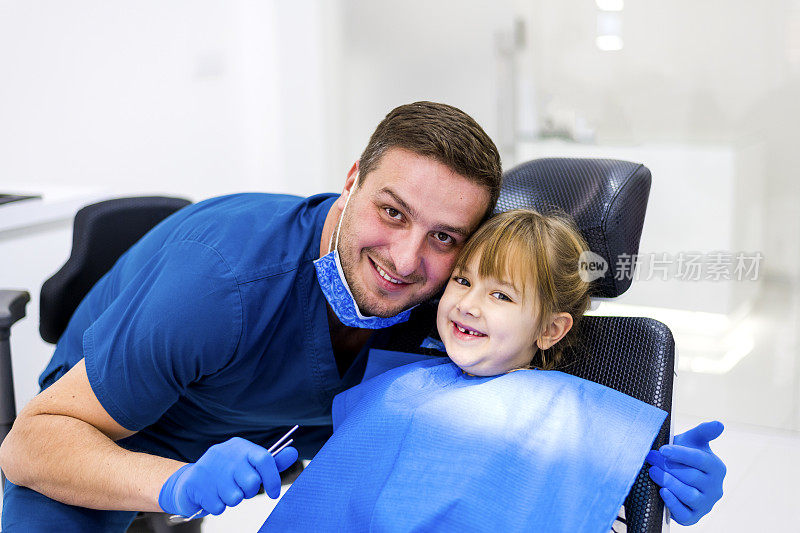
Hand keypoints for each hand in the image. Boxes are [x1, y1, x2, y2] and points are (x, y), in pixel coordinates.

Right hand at [158, 436, 298, 517]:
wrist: (189, 483)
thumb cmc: (226, 476)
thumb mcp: (248, 466)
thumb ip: (272, 463)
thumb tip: (294, 452)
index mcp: (240, 446)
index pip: (264, 458)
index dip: (273, 478)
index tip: (275, 494)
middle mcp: (224, 452)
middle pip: (252, 482)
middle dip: (249, 492)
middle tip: (239, 490)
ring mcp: (208, 466)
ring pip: (235, 497)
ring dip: (232, 500)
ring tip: (223, 492)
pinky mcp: (196, 483)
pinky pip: (219, 507)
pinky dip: (218, 507)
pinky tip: (211, 497)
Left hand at [645, 421, 725, 525]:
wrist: (676, 475)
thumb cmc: (684, 455)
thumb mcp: (693, 441)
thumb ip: (704, 432)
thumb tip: (719, 424)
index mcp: (716, 468)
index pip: (699, 460)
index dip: (680, 454)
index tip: (662, 449)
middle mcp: (715, 488)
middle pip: (691, 477)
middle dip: (668, 467)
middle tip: (650, 459)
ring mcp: (706, 504)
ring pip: (688, 494)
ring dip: (669, 482)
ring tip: (653, 472)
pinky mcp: (694, 517)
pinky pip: (684, 513)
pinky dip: (673, 503)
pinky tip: (663, 492)